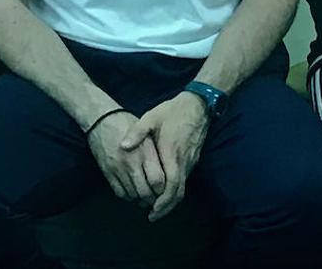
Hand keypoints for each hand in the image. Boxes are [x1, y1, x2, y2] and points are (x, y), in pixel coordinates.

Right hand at [87, 110, 165, 208]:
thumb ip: (156, 151)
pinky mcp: (107, 173)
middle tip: (157, 198)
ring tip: (146, 196)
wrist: (100, 119)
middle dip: (153, 199)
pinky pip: (120, 193)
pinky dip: (128, 196)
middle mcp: (131, 162)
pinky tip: (133, 191)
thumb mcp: (146, 131)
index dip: (163, 189)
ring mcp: (118, 169)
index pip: (157, 180)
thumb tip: (168, 170)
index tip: (166, 189)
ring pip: (133, 195)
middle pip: (145, 192)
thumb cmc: (126, 123)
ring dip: (141, 199)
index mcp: (144, 151)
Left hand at [120, 94, 208, 221]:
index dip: (163, 201)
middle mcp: (183, 161)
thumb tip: (123, 146)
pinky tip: (165, 191)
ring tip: (157, 208)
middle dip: (166, 207)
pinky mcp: (193, 159)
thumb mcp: (152, 117)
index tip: (152, 210)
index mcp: (171, 153)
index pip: (171, 184)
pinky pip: (185, 180)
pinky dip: (175, 190)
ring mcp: (190, 161)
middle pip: (178, 192)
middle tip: (152, 216)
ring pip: (183, 188)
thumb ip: (137, 132)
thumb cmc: (173, 111)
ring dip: (171, 200)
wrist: (198, 105)